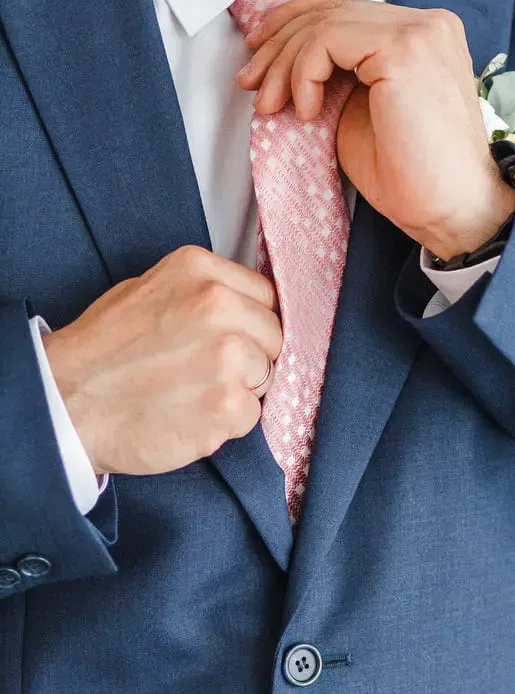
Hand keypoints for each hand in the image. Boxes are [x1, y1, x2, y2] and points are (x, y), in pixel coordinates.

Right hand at [42, 246, 281, 476]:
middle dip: (252, 356)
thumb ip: (205, 290)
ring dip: (239, 390)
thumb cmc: (103, 348)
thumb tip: (249, 306)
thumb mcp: (150, 288)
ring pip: (266, 375)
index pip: (265, 296)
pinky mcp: (226, 405)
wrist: (63, 402)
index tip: (233, 338)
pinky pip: (251, 415)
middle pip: (274, 335)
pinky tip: (189, 416)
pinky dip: (227, 423)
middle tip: (208, 372)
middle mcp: (218, 306)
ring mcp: (226, 357)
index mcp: (200, 270)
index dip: (251, 322)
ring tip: (193, 393)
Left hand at [237, 0, 514, 259]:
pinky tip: (307, 111)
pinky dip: (303, 73)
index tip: (260, 59)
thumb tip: (286, 61)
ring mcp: (419, 31)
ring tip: (270, 106)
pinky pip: (328, 40)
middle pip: (330, 10)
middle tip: (252, 85)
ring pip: (324, 22)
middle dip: (278, 47)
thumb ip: (338, 75)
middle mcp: (427, 23)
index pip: (345, 9)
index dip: (294, 26)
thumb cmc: (412, 175)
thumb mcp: (361, 110)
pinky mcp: (404, 48)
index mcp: (422, 34)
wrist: (453, 210)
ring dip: (284, 65)